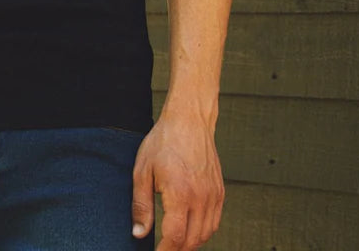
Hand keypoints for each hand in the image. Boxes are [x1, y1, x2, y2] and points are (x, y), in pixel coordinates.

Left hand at [131, 111, 223, 249]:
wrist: (189, 120)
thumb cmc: (164, 140)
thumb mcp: (142, 170)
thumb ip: (141, 205)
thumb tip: (138, 233)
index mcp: (180, 193)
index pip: (175, 237)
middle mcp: (200, 197)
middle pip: (192, 240)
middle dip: (176, 249)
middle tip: (162, 249)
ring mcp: (213, 195)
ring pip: (206, 234)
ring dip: (191, 244)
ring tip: (175, 243)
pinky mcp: (219, 192)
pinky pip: (215, 222)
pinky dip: (203, 232)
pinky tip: (191, 230)